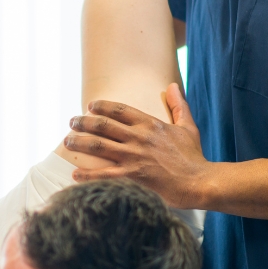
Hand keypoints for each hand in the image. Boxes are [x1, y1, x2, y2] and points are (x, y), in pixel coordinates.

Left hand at [65, 83, 209, 207]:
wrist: (199, 182)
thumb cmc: (193, 156)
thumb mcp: (188, 127)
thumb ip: (178, 105)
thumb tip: (173, 86)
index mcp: (149, 124)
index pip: (119, 109)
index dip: (102, 106)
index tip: (90, 106)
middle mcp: (138, 138)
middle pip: (103, 125)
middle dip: (83, 122)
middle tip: (71, 122)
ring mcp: (134, 157)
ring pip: (98, 146)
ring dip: (79, 142)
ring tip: (67, 141)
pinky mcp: (132, 177)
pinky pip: (104, 175)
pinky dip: (87, 175)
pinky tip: (75, 174)